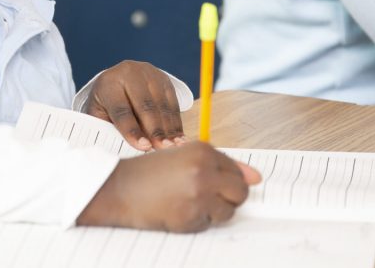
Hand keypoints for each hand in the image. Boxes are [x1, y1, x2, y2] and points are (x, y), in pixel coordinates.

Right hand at [77, 141, 261, 231]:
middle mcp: (204, 170)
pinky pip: (209, 225)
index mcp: (203, 150)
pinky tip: (178, 211)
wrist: (118, 188)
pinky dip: (197, 222)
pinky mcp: (191, 217)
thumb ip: (219, 164)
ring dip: (212, 212)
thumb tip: (257, 177)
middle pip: (241, 192)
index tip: (213, 184)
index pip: (237, 170)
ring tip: (187, 202)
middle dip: (228, 198)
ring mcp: (198, 195)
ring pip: (228, 211)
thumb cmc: (148, 172)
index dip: (227, 180)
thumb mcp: (182, 158)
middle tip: (204, 196)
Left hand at [83, 60, 184, 150]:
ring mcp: (149, 74)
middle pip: (145, 105)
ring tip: (173, 146)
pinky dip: (176, 123)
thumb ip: (109, 130)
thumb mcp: (100, 114)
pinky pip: (173, 103)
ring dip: (169, 128)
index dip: (132, 129)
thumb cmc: (107, 104)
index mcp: (108, 83)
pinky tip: (179, 138)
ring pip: (161, 104)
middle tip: (162, 148)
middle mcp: (129, 74)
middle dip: (155, 130)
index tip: (143, 146)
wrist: (118, 79)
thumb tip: (123, 151)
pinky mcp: (164, 79)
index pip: (121, 110)